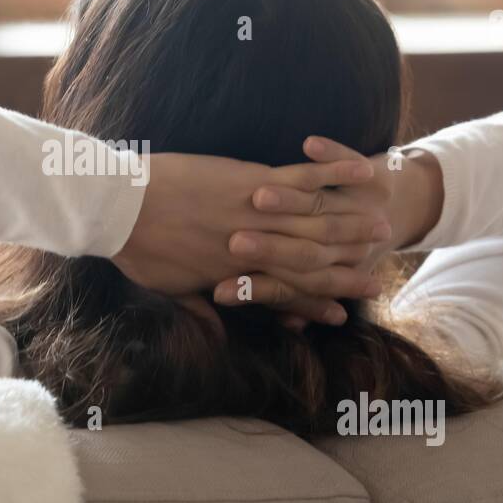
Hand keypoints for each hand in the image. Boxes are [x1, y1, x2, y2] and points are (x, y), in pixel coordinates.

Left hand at [111, 148, 386, 301]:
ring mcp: (258, 216)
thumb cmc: (135, 248)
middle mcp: (255, 250)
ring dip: (354, 226)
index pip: (285, 295)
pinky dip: (336, 174)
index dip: (315, 305)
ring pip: (318, 224)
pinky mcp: (254, 182)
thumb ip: (196, 307)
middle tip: (378, 275)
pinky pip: (305, 179)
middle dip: (347, 271)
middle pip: (312, 264)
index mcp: (234, 277)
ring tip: (385, 227)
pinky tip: (364, 172)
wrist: (117, 207)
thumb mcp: (166, 288)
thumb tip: (213, 330)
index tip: (340, 313)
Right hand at [212, 137, 442, 324]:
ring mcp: (355, 209)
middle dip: (267, 248)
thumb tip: (288, 329)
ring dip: (290, 200)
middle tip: (234, 245)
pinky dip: (332, 156)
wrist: (397, 213)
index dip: (252, 290)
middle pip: (301, 250)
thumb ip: (296, 301)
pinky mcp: (369, 181)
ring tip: (262, 195)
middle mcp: (344, 244)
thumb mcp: (329, 279)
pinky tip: (310, 144)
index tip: (220, 292)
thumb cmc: (352, 247)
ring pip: (321, 205)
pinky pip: (346, 162)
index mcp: (325, 270)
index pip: (286, 285)